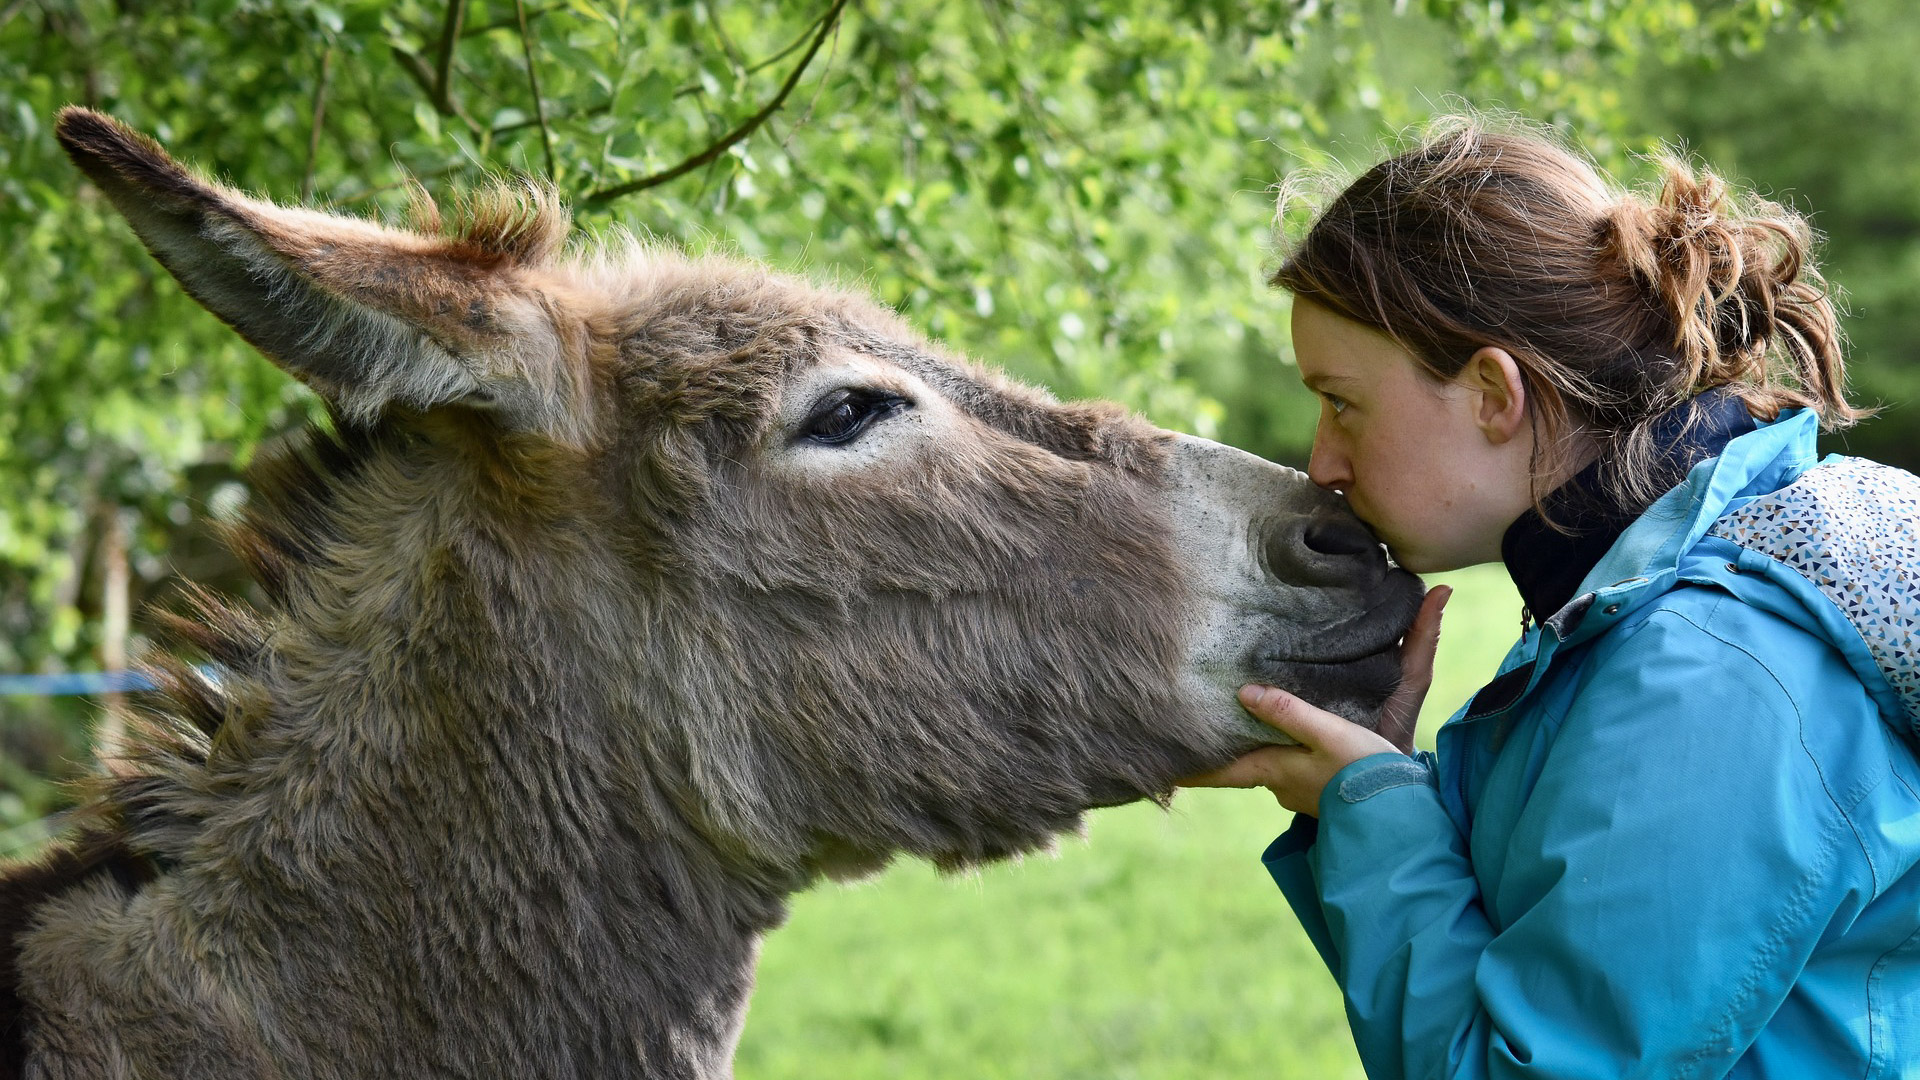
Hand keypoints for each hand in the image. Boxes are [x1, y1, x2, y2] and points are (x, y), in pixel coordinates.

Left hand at [1182, 585, 1449, 815]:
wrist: (1406, 816)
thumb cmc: (1367, 774)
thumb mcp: (1331, 735)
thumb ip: (1289, 713)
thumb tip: (1243, 693)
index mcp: (1275, 771)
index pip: (1219, 772)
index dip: (1188, 770)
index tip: (1154, 770)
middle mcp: (1281, 785)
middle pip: (1239, 764)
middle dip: (1218, 751)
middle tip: (1192, 733)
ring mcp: (1302, 791)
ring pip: (1266, 764)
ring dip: (1252, 749)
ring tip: (1236, 725)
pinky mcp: (1323, 790)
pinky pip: (1291, 767)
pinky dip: (1282, 751)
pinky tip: (1289, 739)